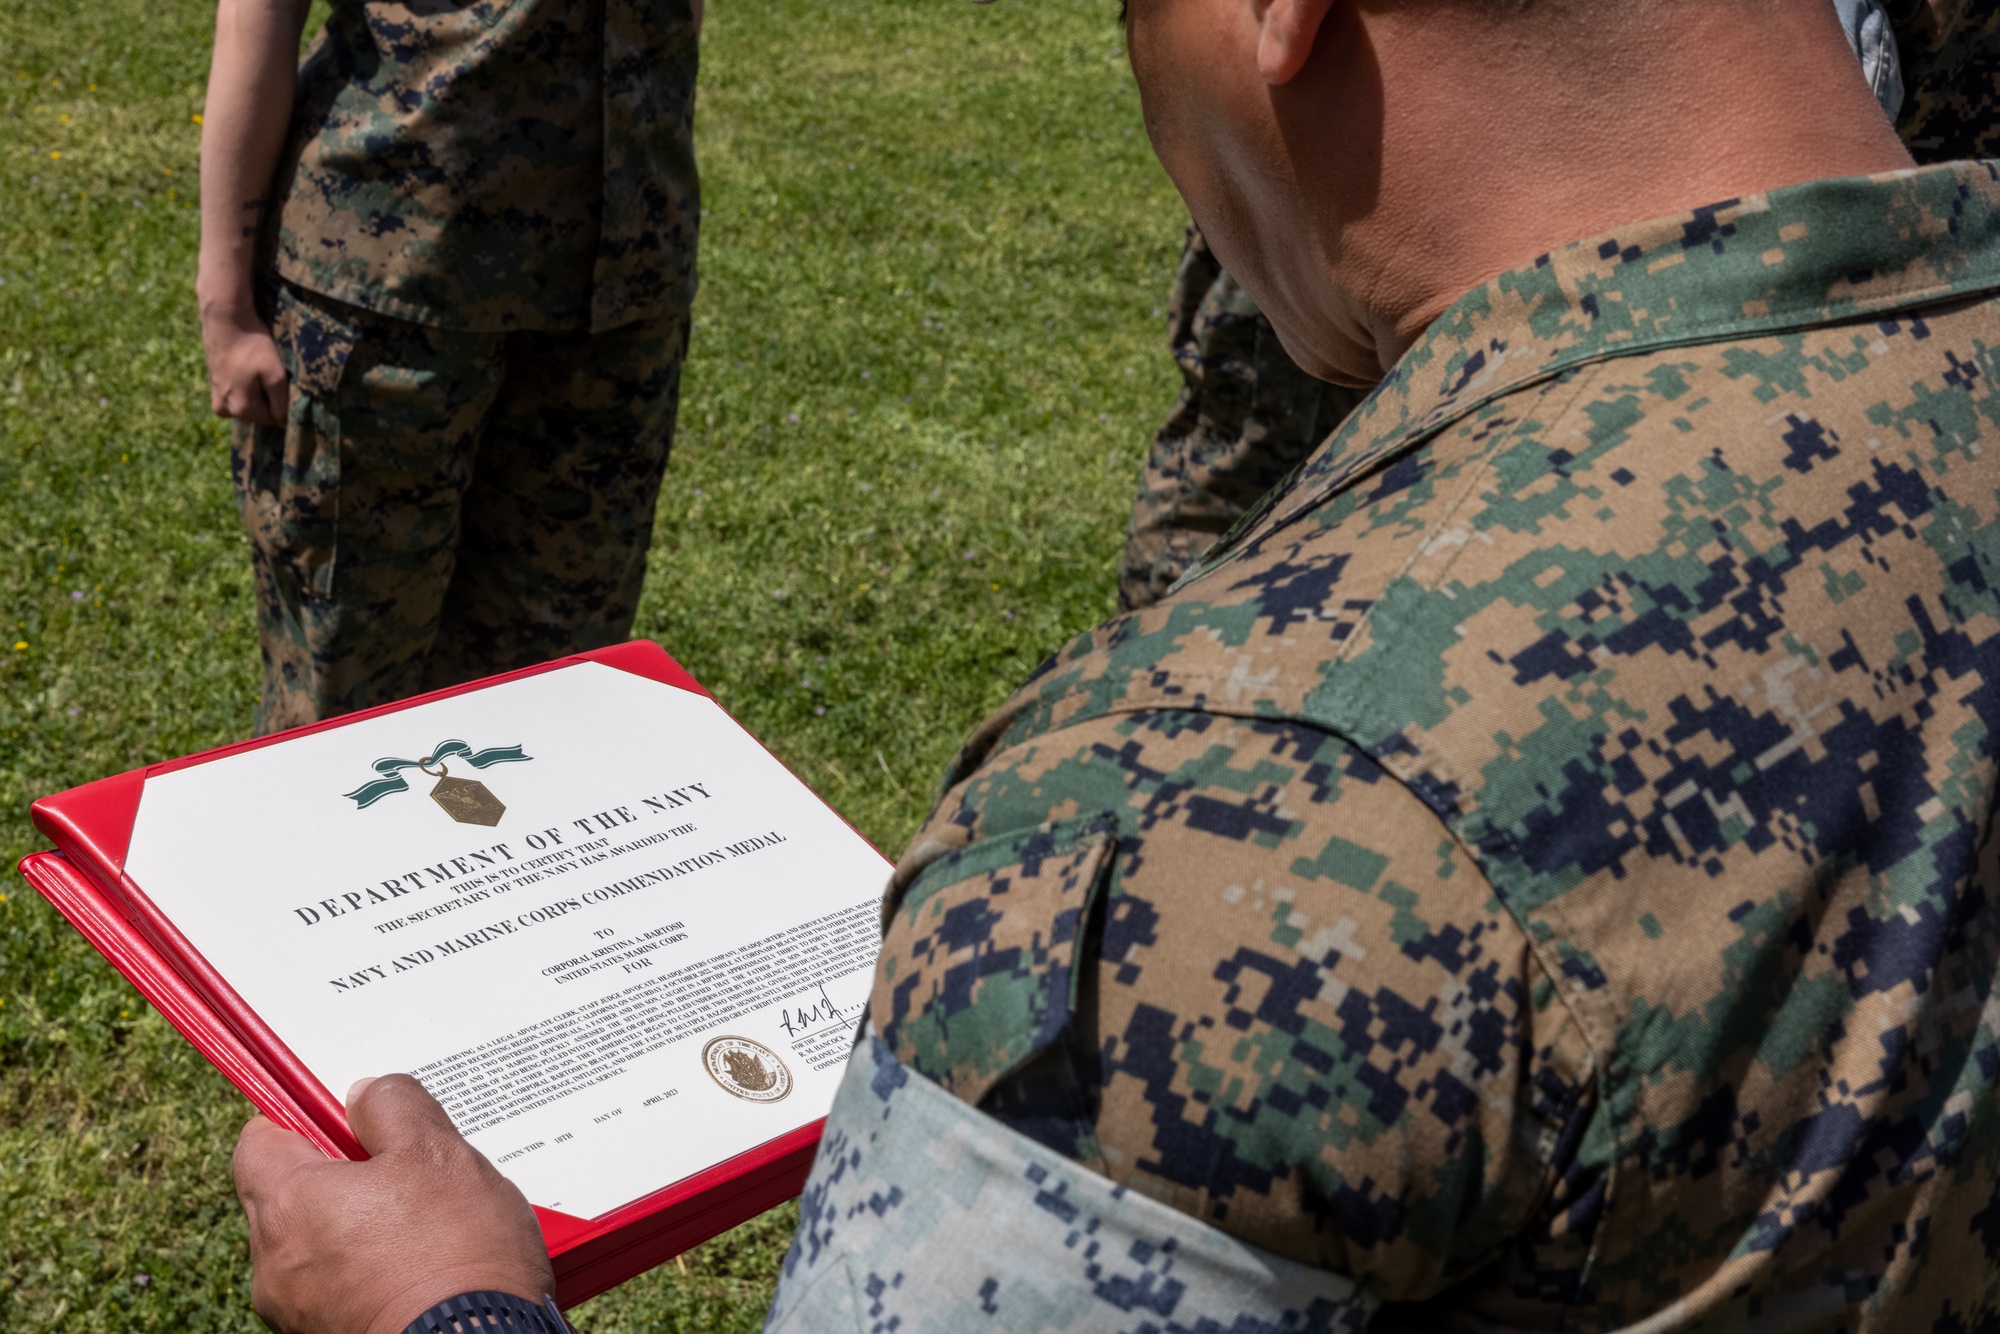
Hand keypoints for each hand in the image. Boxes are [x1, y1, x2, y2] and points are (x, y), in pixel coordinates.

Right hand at [201, 304, 290, 425]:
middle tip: (271, 372)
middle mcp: (225, 410)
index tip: (284, 381)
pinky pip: (238, 395)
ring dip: (260, 391)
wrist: (225, 319)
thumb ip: (282, 402)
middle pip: (261, 412)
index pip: (275, 419)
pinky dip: (247, 386)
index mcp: (241, 410)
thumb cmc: (253, 346)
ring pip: (251, 403)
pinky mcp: (214, 388)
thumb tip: (285, 422)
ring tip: (259, 369)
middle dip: (271, 397)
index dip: (284, 401)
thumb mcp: (276, 374)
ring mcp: (217, 399)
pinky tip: (248, 369)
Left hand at [233, 1075, 553, 1333]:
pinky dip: (371, 1270)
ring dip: (360, 1225)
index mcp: (288, 1205)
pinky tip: (426, 1262)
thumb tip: (366, 1095)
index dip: (301, 1117)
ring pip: (318, 1244)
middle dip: (340, 1173)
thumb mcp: (437, 1153)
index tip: (346, 1114)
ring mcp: (299, 1313)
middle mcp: (275, 1265)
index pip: (259, 1140)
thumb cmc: (454, 1254)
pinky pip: (339, 1287)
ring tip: (427, 1219)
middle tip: (402, 1165)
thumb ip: (393, 1107)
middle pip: (289, 1194)